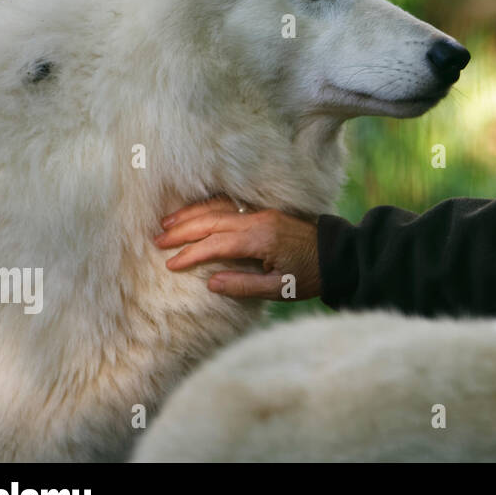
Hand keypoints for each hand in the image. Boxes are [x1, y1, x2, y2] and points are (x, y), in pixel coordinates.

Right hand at [155, 197, 320, 300]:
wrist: (339, 254)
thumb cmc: (310, 276)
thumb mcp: (280, 289)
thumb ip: (244, 286)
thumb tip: (210, 283)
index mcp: (261, 239)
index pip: (216, 244)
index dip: (191, 254)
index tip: (170, 264)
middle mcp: (259, 220)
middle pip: (213, 220)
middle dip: (183, 230)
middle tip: (157, 240)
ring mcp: (262, 213)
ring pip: (220, 208)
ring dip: (193, 214)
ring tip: (168, 223)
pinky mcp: (266, 211)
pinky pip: (231, 204)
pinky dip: (210, 207)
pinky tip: (196, 212)